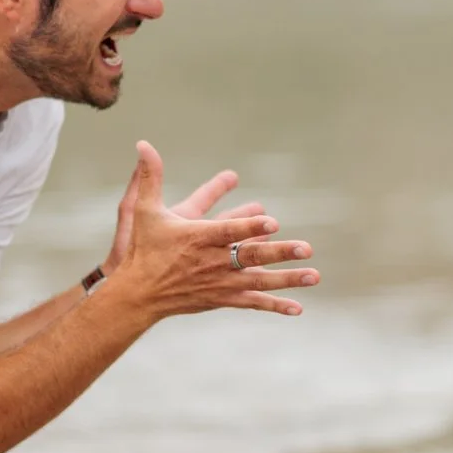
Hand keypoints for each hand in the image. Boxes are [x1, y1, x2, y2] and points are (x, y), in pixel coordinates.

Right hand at [103, 142, 318, 319]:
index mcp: (197, 237)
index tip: (271, 220)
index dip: (249, 226)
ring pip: (258, 281)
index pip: (227, 230)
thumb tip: (143, 143)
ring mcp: (220, 283)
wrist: (138, 294)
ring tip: (314, 276)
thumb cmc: (144, 248)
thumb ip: (149, 176)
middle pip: (250, 256)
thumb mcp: (143, 210)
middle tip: (306, 248)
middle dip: (279, 252)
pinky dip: (275, 305)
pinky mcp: (222, 299)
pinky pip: (252, 302)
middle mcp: (212, 262)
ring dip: (287, 279)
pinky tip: (297, 308)